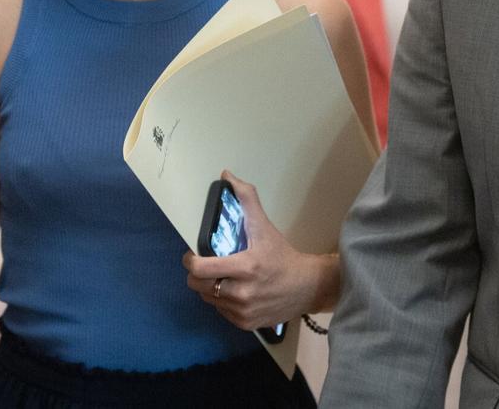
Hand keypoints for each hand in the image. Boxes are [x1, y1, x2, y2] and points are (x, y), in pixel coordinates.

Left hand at [183, 170, 336, 331]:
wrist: (308, 287)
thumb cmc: (282, 255)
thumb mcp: (265, 226)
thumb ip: (246, 199)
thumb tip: (227, 175)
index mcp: (246, 267)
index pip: (201, 269)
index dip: (191, 261)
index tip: (193, 254)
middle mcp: (242, 293)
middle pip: (198, 286)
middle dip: (197, 275)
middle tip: (206, 266)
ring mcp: (243, 311)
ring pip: (208, 298)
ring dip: (210, 288)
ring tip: (222, 277)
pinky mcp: (245, 324)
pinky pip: (220, 311)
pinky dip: (222, 301)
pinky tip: (234, 291)